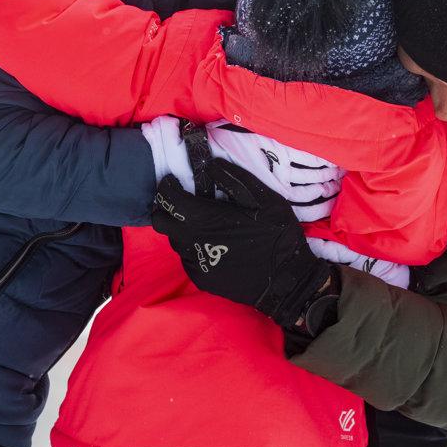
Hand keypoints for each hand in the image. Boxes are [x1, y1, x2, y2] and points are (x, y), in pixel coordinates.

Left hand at [149, 160, 334, 343]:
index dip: (167, 188)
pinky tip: (215, 246)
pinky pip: (188, 257)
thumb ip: (234, 180)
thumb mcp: (264, 199)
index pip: (168, 200)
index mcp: (205, 219)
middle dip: (167, 209)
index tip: (174, 182)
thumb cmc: (276, 236)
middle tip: (183, 203)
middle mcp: (193, 241)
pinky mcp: (201, 278)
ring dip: (183, 229)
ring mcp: (195, 262)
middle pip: (161, 222)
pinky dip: (194, 247)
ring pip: (175, 240)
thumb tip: (210, 165)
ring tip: (204, 225)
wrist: (285, 281)